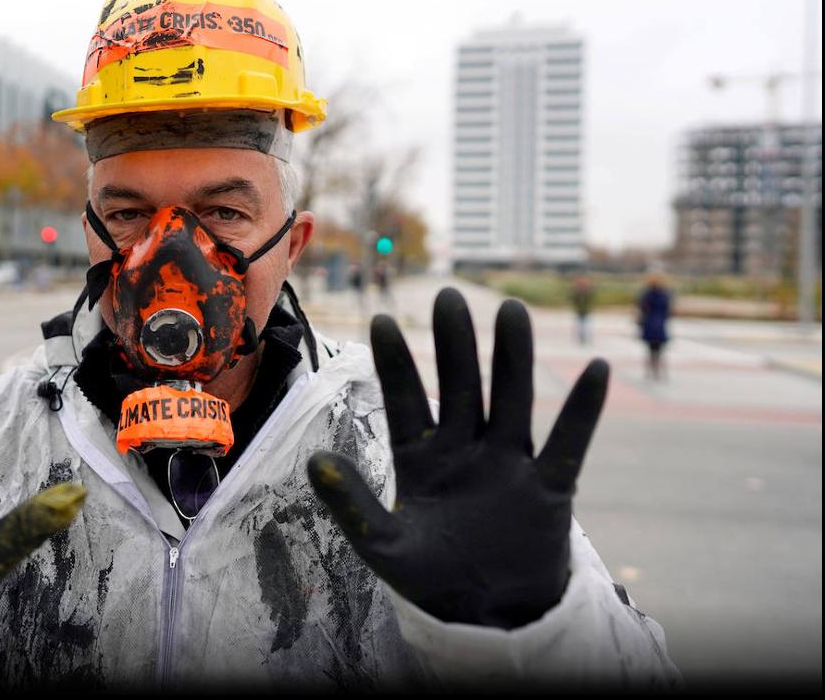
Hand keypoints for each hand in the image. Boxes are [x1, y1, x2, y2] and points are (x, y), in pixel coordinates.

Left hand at [308, 288, 607, 628]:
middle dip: (455, 344)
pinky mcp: (549, 489)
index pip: (405, 401)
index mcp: (420, 458)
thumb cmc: (429, 575)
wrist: (486, 614)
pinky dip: (583, 410)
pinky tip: (597, 370)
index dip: (396, 362)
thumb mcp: (382, 543)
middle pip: (461, 387)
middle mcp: (464, 450)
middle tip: (448, 296)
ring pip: (511, 401)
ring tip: (512, 309)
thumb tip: (313, 460)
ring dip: (513, 358)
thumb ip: (350, 503)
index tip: (380, 320)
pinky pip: (567, 444)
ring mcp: (508, 464)